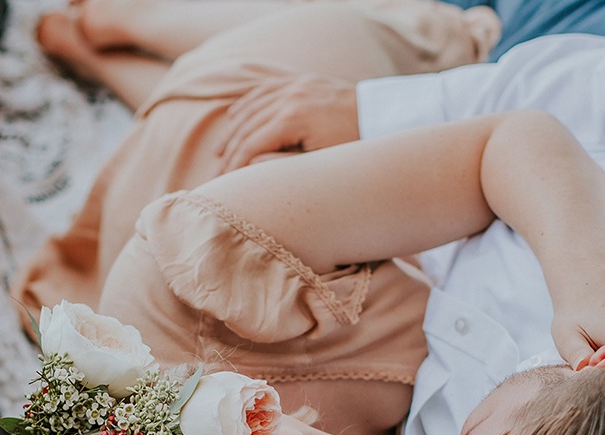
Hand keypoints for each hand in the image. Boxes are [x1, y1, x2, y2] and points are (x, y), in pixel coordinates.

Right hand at [216, 76, 358, 172]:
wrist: (386, 121)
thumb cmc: (356, 151)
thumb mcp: (321, 166)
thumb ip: (284, 165)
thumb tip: (250, 166)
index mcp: (294, 117)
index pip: (251, 143)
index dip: (235, 166)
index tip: (225, 184)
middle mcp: (291, 96)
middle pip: (247, 125)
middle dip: (230, 151)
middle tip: (218, 174)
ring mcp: (298, 85)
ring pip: (253, 106)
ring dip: (233, 129)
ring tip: (221, 151)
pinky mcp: (304, 82)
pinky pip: (266, 90)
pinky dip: (247, 104)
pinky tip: (236, 117)